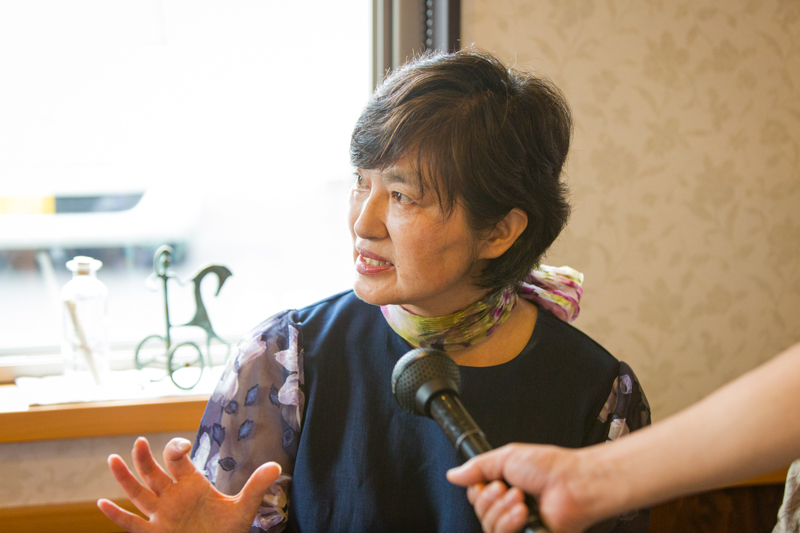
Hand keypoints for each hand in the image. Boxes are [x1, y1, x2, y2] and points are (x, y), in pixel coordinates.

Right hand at [98, 436, 280, 532]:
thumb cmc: (228, 529)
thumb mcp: (244, 508)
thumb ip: (256, 486)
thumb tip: (277, 466)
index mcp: (191, 483)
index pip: (178, 460)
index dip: (176, 450)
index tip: (180, 448)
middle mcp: (172, 495)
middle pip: (153, 472)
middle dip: (146, 458)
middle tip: (139, 442)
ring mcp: (161, 514)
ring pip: (138, 493)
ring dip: (125, 478)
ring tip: (112, 459)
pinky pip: (131, 524)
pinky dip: (116, 516)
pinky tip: (101, 504)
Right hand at [447, 444, 602, 532]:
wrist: (572, 485)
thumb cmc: (550, 468)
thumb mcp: (507, 457)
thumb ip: (478, 467)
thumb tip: (453, 474)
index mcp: (505, 486)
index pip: (476, 498)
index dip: (478, 493)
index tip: (491, 483)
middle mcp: (510, 506)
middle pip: (480, 513)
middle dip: (491, 500)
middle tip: (508, 488)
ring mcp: (518, 524)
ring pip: (488, 527)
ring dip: (501, 511)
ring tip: (519, 498)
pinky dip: (508, 523)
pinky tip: (522, 512)